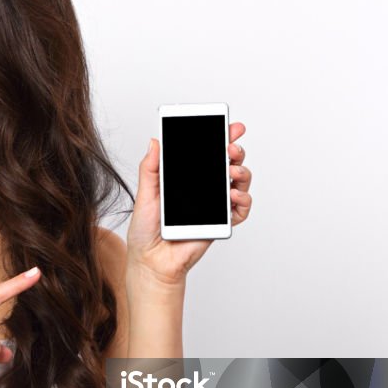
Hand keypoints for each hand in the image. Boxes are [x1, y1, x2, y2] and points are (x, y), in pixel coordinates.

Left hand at [126, 123, 251, 283]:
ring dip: (242, 173)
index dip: (222, 138)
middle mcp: (203, 189)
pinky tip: (234, 196)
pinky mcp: (219, 223)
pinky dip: (243, 201)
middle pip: (228, 163)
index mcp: (187, 178)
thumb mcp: (145, 194)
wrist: (151, 260)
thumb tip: (154, 142)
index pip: (208, 153)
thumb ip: (151, 169)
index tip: (230, 127)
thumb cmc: (145, 230)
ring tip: (232, 173)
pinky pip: (240, 210)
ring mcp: (213, 205)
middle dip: (235, 151)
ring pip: (239, 183)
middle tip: (230, 149)